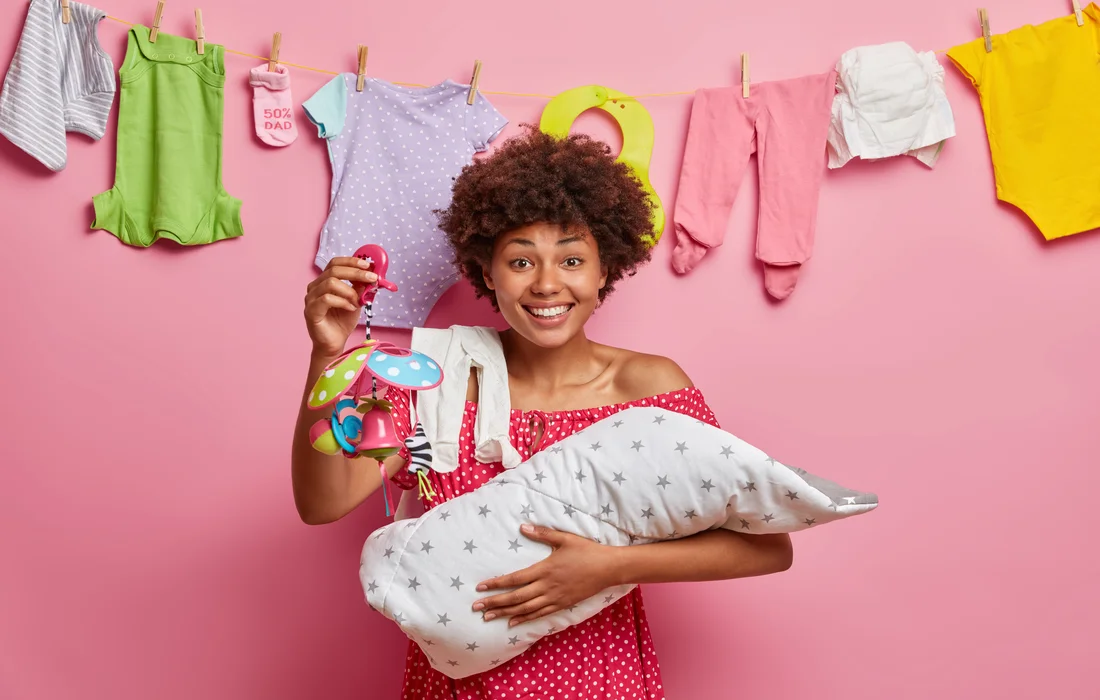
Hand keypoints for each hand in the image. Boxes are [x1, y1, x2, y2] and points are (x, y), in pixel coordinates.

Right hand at [303, 257, 377, 357]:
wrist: (334, 344)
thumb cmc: (342, 322)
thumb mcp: (356, 301)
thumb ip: (360, 288)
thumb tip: (371, 275)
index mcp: (324, 281)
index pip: (335, 263)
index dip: (351, 261)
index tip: (368, 265)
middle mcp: (315, 287)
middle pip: (333, 270)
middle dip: (356, 273)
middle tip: (371, 278)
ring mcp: (311, 298)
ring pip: (330, 283)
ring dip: (349, 291)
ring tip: (357, 301)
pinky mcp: (311, 311)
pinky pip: (327, 299)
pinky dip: (343, 302)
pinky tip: (351, 308)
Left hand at [472, 524, 618, 626]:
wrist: (608, 568)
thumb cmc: (586, 551)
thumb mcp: (564, 538)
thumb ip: (542, 534)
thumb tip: (522, 527)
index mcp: (544, 569)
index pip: (514, 579)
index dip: (496, 584)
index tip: (480, 588)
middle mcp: (546, 586)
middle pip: (515, 598)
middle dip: (494, 602)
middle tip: (476, 608)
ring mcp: (554, 598)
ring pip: (525, 609)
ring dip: (505, 613)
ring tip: (488, 618)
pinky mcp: (562, 604)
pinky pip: (539, 614)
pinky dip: (524, 619)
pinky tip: (512, 622)